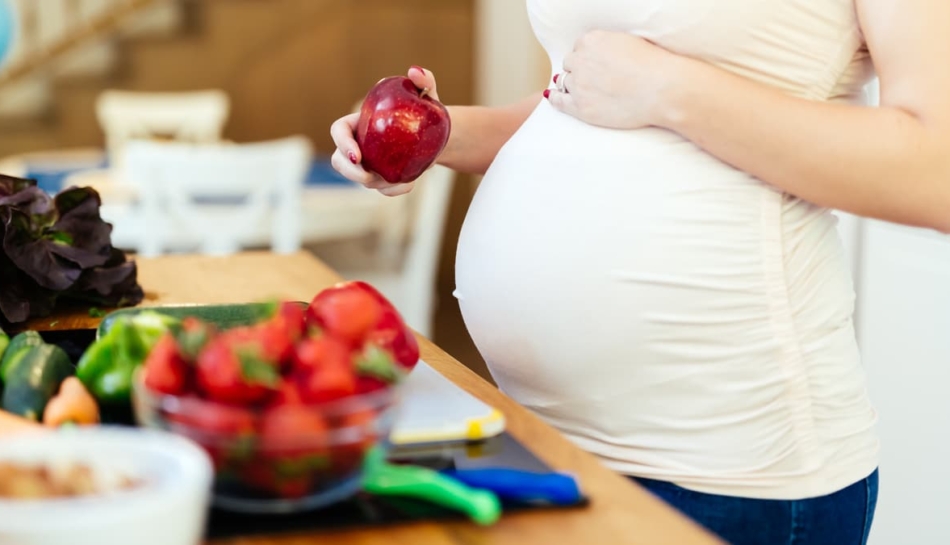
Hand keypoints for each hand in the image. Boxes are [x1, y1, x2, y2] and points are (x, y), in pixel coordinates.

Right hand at [330, 66, 440, 196]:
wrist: (439, 134)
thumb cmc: (427, 109)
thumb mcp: (428, 93)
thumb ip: (424, 79)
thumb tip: (415, 72)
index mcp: (360, 122)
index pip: (339, 131)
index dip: (342, 143)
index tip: (356, 155)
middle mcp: (359, 144)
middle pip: (339, 161)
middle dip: (349, 172)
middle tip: (368, 176)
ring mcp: (370, 163)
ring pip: (360, 179)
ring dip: (376, 183)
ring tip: (400, 178)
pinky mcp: (383, 178)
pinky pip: (382, 190)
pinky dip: (393, 190)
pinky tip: (409, 185)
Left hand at [545, 30, 683, 129]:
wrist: (662, 90)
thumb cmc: (653, 65)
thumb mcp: (628, 42)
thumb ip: (608, 46)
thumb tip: (601, 54)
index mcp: (592, 41)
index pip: (579, 47)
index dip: (587, 57)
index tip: (594, 64)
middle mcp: (581, 61)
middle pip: (570, 64)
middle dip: (579, 70)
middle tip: (592, 78)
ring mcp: (579, 85)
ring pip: (565, 82)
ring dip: (571, 84)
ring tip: (579, 89)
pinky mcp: (581, 107)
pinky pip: (559, 101)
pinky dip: (556, 98)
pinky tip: (554, 97)